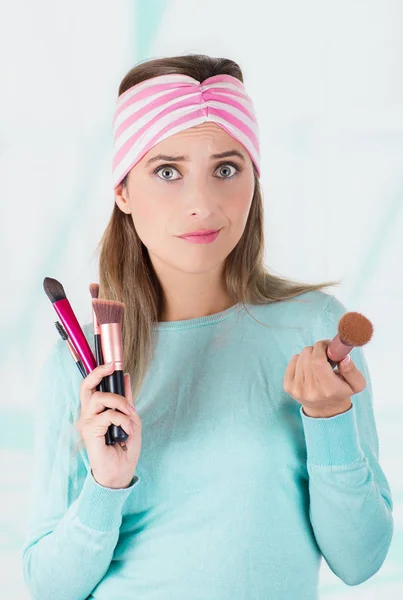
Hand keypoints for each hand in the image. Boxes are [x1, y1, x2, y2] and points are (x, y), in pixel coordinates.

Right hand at [75, 363, 141, 487]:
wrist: (121, 471)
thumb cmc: (125, 447)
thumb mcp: (130, 418)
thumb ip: (126, 399)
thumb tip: (126, 377)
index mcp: (96, 411)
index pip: (92, 387)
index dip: (98, 372)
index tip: (111, 363)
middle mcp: (88, 415)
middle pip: (86, 387)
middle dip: (98, 373)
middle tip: (111, 367)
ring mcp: (87, 422)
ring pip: (99, 398)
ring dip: (119, 402)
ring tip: (129, 414)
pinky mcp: (89, 431)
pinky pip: (108, 416)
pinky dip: (122, 419)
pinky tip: (127, 430)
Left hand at [283, 340, 366, 417]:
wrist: (325, 410)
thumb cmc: (340, 393)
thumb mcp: (356, 384)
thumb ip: (352, 370)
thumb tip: (343, 357)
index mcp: (328, 389)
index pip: (318, 361)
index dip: (321, 347)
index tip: (327, 345)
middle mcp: (310, 390)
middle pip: (308, 355)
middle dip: (317, 350)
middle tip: (325, 355)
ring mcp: (297, 389)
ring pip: (300, 356)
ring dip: (310, 355)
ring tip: (318, 364)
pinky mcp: (288, 386)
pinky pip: (293, 360)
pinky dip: (301, 359)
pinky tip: (309, 368)